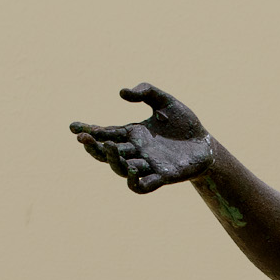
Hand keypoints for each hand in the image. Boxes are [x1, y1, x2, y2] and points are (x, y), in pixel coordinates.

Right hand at [70, 83, 213, 191]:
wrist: (206, 144)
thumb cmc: (185, 124)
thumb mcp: (165, 101)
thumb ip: (146, 92)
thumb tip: (121, 93)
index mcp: (133, 134)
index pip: (105, 133)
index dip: (88, 131)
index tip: (73, 127)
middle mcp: (136, 151)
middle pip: (107, 153)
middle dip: (94, 147)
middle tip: (83, 140)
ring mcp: (148, 166)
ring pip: (121, 169)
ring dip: (111, 160)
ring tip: (108, 146)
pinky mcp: (163, 177)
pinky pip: (142, 187)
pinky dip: (134, 183)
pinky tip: (131, 170)